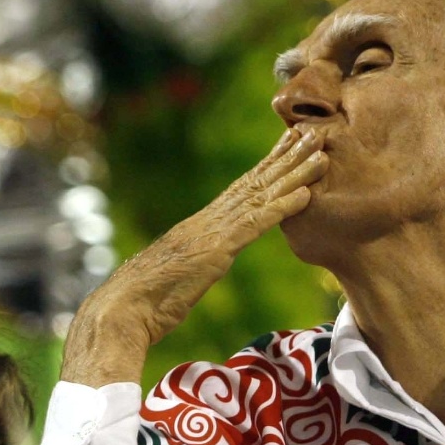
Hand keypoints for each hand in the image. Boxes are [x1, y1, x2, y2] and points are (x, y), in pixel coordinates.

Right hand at [62, 125, 326, 387]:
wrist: (124, 310)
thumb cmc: (144, 303)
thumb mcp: (177, 278)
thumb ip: (192, 265)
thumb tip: (196, 265)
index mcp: (199, 227)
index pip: (239, 190)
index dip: (266, 167)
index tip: (287, 146)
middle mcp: (208, 221)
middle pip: (254, 183)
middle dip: (285, 158)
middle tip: (312, 134)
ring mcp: (213, 232)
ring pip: (260, 196)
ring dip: (294, 174)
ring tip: (320, 154)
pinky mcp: (216, 250)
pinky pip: (256, 223)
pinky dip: (283, 206)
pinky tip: (306, 193)